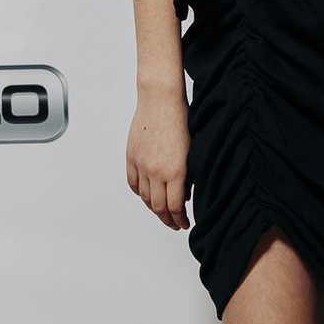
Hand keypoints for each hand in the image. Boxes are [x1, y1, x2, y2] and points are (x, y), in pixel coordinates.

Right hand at [126, 85, 190, 229]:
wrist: (160, 99)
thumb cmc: (181, 119)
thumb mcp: (192, 151)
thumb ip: (188, 175)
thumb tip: (186, 195)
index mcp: (176, 171)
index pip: (176, 206)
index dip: (180, 219)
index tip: (184, 223)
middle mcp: (157, 171)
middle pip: (159, 206)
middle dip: (167, 219)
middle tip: (174, 223)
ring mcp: (141, 164)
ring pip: (144, 197)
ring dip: (153, 208)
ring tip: (161, 211)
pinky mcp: (131, 157)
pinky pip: (133, 183)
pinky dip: (139, 193)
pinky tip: (146, 195)